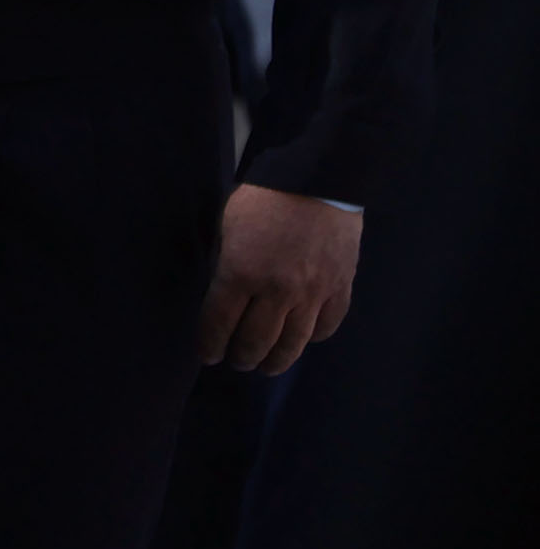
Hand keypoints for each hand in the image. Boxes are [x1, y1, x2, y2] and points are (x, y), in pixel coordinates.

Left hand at [198, 183, 362, 375]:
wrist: (320, 182)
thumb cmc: (264, 199)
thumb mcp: (229, 227)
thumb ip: (227, 263)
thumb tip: (225, 292)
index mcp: (242, 273)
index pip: (220, 322)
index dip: (211, 343)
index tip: (207, 355)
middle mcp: (277, 292)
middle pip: (257, 340)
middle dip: (243, 357)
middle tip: (237, 362)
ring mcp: (313, 294)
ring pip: (294, 342)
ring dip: (277, 360)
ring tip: (267, 367)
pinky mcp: (341, 289)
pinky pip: (327, 325)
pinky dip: (314, 338)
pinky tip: (304, 339)